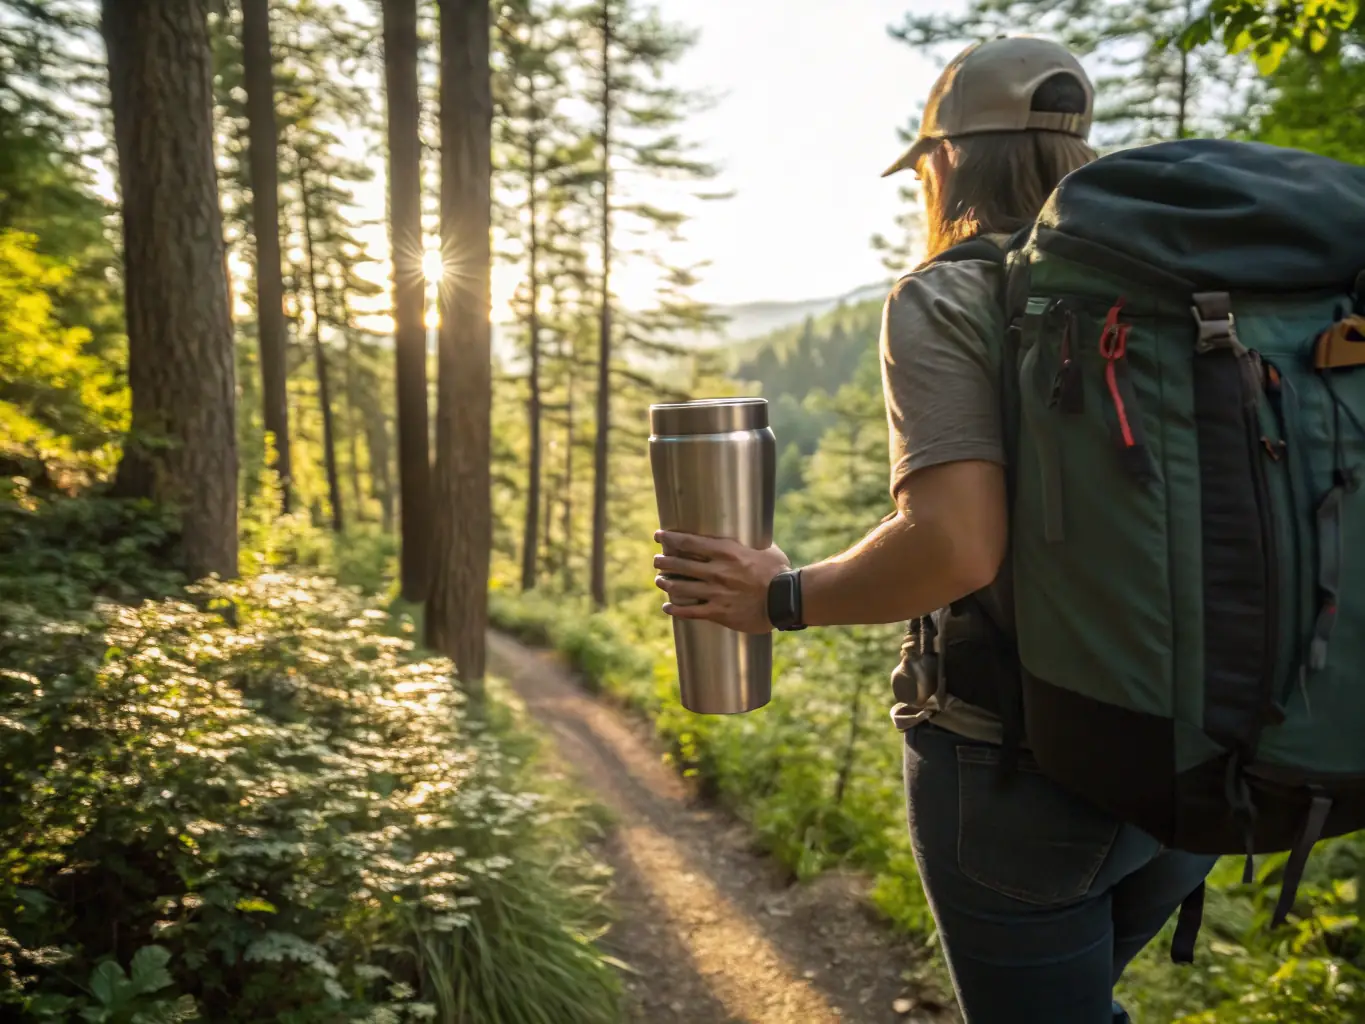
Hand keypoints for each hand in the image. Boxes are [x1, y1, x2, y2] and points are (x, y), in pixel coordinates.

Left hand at [653, 530, 790, 633]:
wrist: (786, 599)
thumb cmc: (778, 571)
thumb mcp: (763, 548)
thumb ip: (747, 542)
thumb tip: (744, 532)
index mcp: (727, 551)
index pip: (689, 542)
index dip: (670, 539)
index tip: (659, 536)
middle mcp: (717, 571)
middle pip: (680, 564)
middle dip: (664, 562)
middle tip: (657, 561)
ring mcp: (716, 592)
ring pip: (681, 587)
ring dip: (666, 583)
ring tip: (660, 581)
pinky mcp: (719, 612)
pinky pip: (690, 611)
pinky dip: (675, 609)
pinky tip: (667, 607)